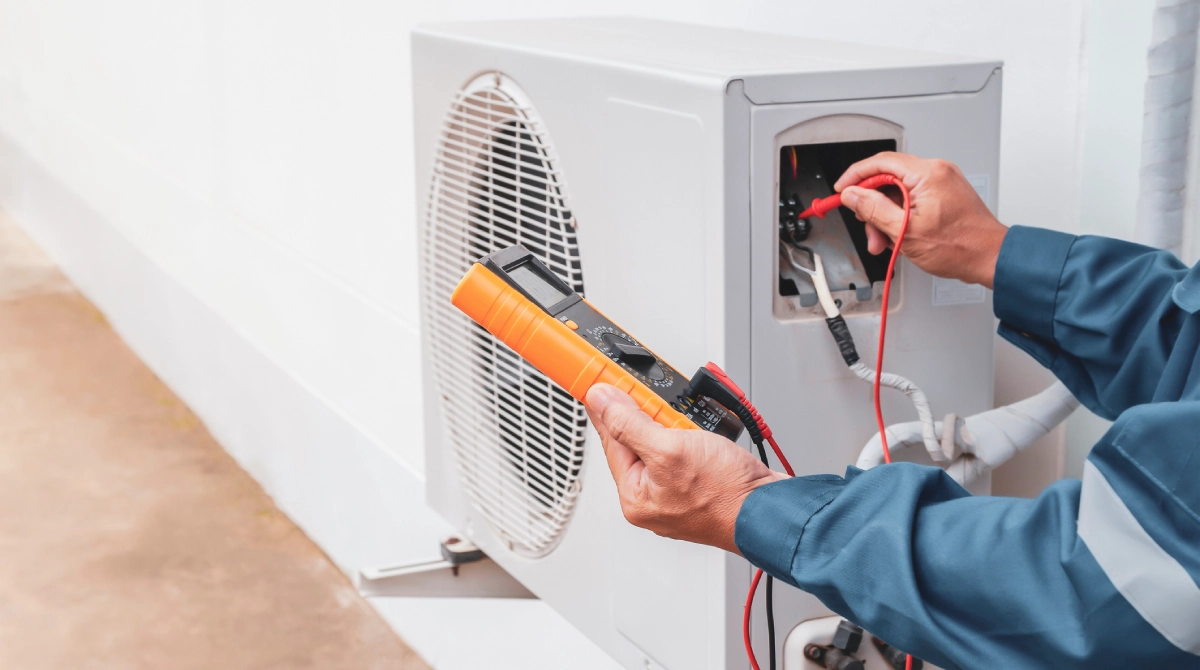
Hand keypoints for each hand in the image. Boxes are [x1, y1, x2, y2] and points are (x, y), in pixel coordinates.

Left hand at [584, 384, 785, 553]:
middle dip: (649, 417)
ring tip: (690, 427)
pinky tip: (701, 434)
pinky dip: (691, 436)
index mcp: (635, 496)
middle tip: (662, 405)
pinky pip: (684, 451)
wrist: (772, 510)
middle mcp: (652, 498)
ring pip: (662, 443)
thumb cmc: (726, 494)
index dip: (608, 407)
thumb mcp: (669, 449)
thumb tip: (601, 402)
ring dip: (674, 425)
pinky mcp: (698, 485)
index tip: (601, 382)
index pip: (610, 439)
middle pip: (635, 440)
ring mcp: (676, 493)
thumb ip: (629, 424)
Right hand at [834, 152, 1007, 287]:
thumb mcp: (905, 231)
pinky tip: (897, 235)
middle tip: (866, 226)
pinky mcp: (944, 192)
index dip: (855, 176)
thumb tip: (853, 195)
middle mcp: (936, 171)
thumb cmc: (960, 247)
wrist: (989, 257)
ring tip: (883, 241)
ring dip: (885, 215)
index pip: (880, 163)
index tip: (842, 191)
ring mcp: (942, 181)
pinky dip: (900, 215)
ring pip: (898, 191)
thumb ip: (874, 210)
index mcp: (927, 174)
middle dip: (872, 204)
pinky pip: (912, 197)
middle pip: (888, 178)